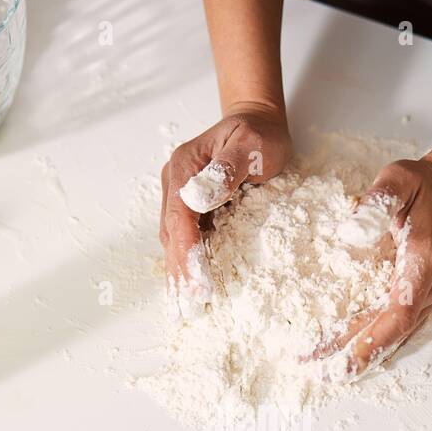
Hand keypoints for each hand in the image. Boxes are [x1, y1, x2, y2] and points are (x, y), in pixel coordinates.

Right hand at [159, 105, 291, 317]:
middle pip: (171, 234)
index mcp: (186, 168)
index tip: (197, 282)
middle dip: (178, 271)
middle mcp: (176, 182)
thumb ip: (227, 169)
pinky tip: (189, 284)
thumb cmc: (259, 133)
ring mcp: (179, 194)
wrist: (257, 122)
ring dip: (178, 271)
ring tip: (184, 305)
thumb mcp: (250, 145)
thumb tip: (199, 197)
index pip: (181, 217)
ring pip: (173, 239)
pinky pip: (184, 236)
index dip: (187, 252)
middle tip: (187, 308)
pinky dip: (186, 261)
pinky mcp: (190, 205)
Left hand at [314, 146, 431, 375]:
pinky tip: (353, 355)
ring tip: (329, 371)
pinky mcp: (425, 295)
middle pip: (394, 330)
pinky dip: (377, 341)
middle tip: (324, 374)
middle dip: (359, 355)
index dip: (372, 339)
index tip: (345, 359)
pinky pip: (400, 324)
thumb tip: (351, 233)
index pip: (400, 310)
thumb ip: (377, 202)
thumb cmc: (422, 185)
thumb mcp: (398, 180)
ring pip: (398, 332)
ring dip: (365, 353)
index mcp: (424, 258)